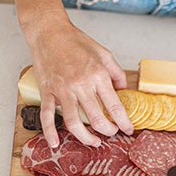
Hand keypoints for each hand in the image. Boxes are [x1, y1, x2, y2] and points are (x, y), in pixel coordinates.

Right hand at [23, 13, 133, 146]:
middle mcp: (81, 85)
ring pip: (74, 123)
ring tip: (94, 142)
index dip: (124, 122)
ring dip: (86, 138)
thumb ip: (117, 74)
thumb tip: (124, 90)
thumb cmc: (77, 41)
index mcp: (98, 76)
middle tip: (113, 133)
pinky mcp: (47, 92)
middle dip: (108, 131)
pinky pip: (47, 116)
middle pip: (97, 119)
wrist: (49, 32)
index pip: (115, 106)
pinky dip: (50, 132)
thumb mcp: (105, 54)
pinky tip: (55, 143)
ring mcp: (62, 90)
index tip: (129, 129)